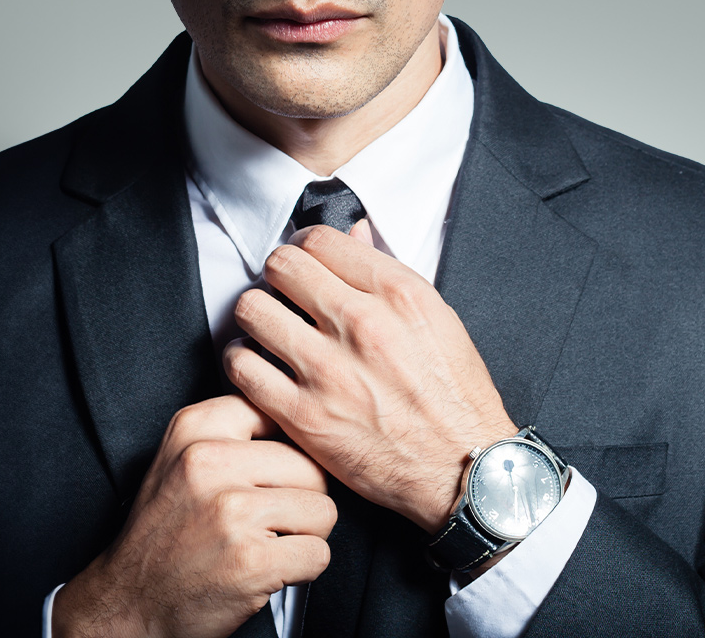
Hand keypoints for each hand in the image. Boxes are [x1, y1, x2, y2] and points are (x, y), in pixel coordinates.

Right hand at [51, 396, 335, 637]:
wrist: (131, 603)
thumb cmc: (165, 535)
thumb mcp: (181, 462)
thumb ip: (235, 433)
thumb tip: (301, 420)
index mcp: (194, 430)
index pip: (281, 415)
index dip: (288, 451)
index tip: (267, 475)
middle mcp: (210, 463)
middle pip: (312, 468)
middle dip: (300, 500)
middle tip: (262, 523)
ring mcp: (232, 511)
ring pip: (323, 510)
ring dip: (303, 537)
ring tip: (261, 545)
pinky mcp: (252, 559)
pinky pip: (319, 553)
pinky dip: (302, 570)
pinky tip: (264, 570)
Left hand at [224, 221, 517, 532]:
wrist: (462, 468)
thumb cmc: (455, 399)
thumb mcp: (439, 321)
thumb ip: (389, 275)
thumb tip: (353, 236)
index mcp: (399, 294)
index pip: (321, 240)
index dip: (306, 247)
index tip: (306, 264)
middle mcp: (362, 324)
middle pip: (281, 266)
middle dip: (278, 276)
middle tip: (284, 295)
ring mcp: (329, 370)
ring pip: (252, 309)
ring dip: (256, 316)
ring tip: (268, 330)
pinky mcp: (304, 415)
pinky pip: (242, 366)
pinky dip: (242, 360)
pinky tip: (259, 365)